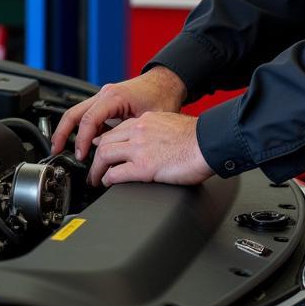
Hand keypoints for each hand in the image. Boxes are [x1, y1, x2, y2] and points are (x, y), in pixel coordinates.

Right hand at [50, 67, 186, 159]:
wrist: (167, 82)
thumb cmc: (162, 96)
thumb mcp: (149, 120)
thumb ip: (130, 136)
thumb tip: (119, 157)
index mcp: (114, 97)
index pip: (88, 120)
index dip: (82, 140)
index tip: (81, 156)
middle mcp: (105, 94)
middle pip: (74, 113)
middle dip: (62, 133)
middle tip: (56, 150)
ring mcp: (104, 96)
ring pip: (77, 113)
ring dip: (69, 130)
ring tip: (63, 149)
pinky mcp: (106, 101)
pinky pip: (88, 114)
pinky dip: (82, 129)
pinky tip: (85, 144)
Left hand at [87, 111, 213, 186]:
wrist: (209, 143)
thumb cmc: (198, 138)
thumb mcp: (172, 125)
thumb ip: (158, 132)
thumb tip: (156, 143)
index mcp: (146, 121)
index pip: (116, 130)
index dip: (106, 141)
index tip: (103, 150)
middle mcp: (138, 131)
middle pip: (105, 141)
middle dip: (95, 156)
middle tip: (95, 168)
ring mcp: (139, 148)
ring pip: (104, 156)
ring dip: (96, 170)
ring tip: (95, 179)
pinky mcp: (143, 167)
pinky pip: (115, 173)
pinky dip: (107, 179)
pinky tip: (107, 184)